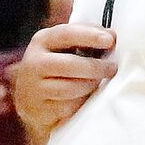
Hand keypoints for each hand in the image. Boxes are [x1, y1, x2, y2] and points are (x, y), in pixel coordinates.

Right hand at [13, 23, 115, 144]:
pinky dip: (79, 103)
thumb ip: (86, 39)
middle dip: (95, 66)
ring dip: (89, 86)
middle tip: (112, 68)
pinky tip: (82, 98)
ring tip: (97, 83)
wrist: (31, 100)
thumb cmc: (56, 69)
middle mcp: (33, 62)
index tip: (109, 40)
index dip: (89, 36)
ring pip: (70, 88)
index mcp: (42, 40)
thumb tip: (112, 36)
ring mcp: (33, 87)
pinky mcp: (38, 109)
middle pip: (70, 64)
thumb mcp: (65, 48)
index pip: (66, 34)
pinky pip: (67, 107)